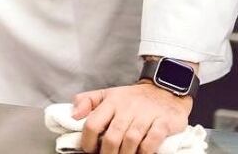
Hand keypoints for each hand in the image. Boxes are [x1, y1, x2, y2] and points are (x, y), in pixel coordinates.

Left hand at [71, 81, 191, 153]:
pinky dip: (145, 152)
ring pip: (131, 141)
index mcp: (111, 101)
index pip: (93, 122)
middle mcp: (127, 108)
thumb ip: (87, 101)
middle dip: (107, 153)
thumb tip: (73, 115)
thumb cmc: (132, 98)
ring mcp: (145, 115)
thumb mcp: (108, 94)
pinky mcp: (163, 123)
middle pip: (112, 137)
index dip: (87, 141)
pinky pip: (151, 142)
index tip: (89, 150)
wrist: (163, 90)